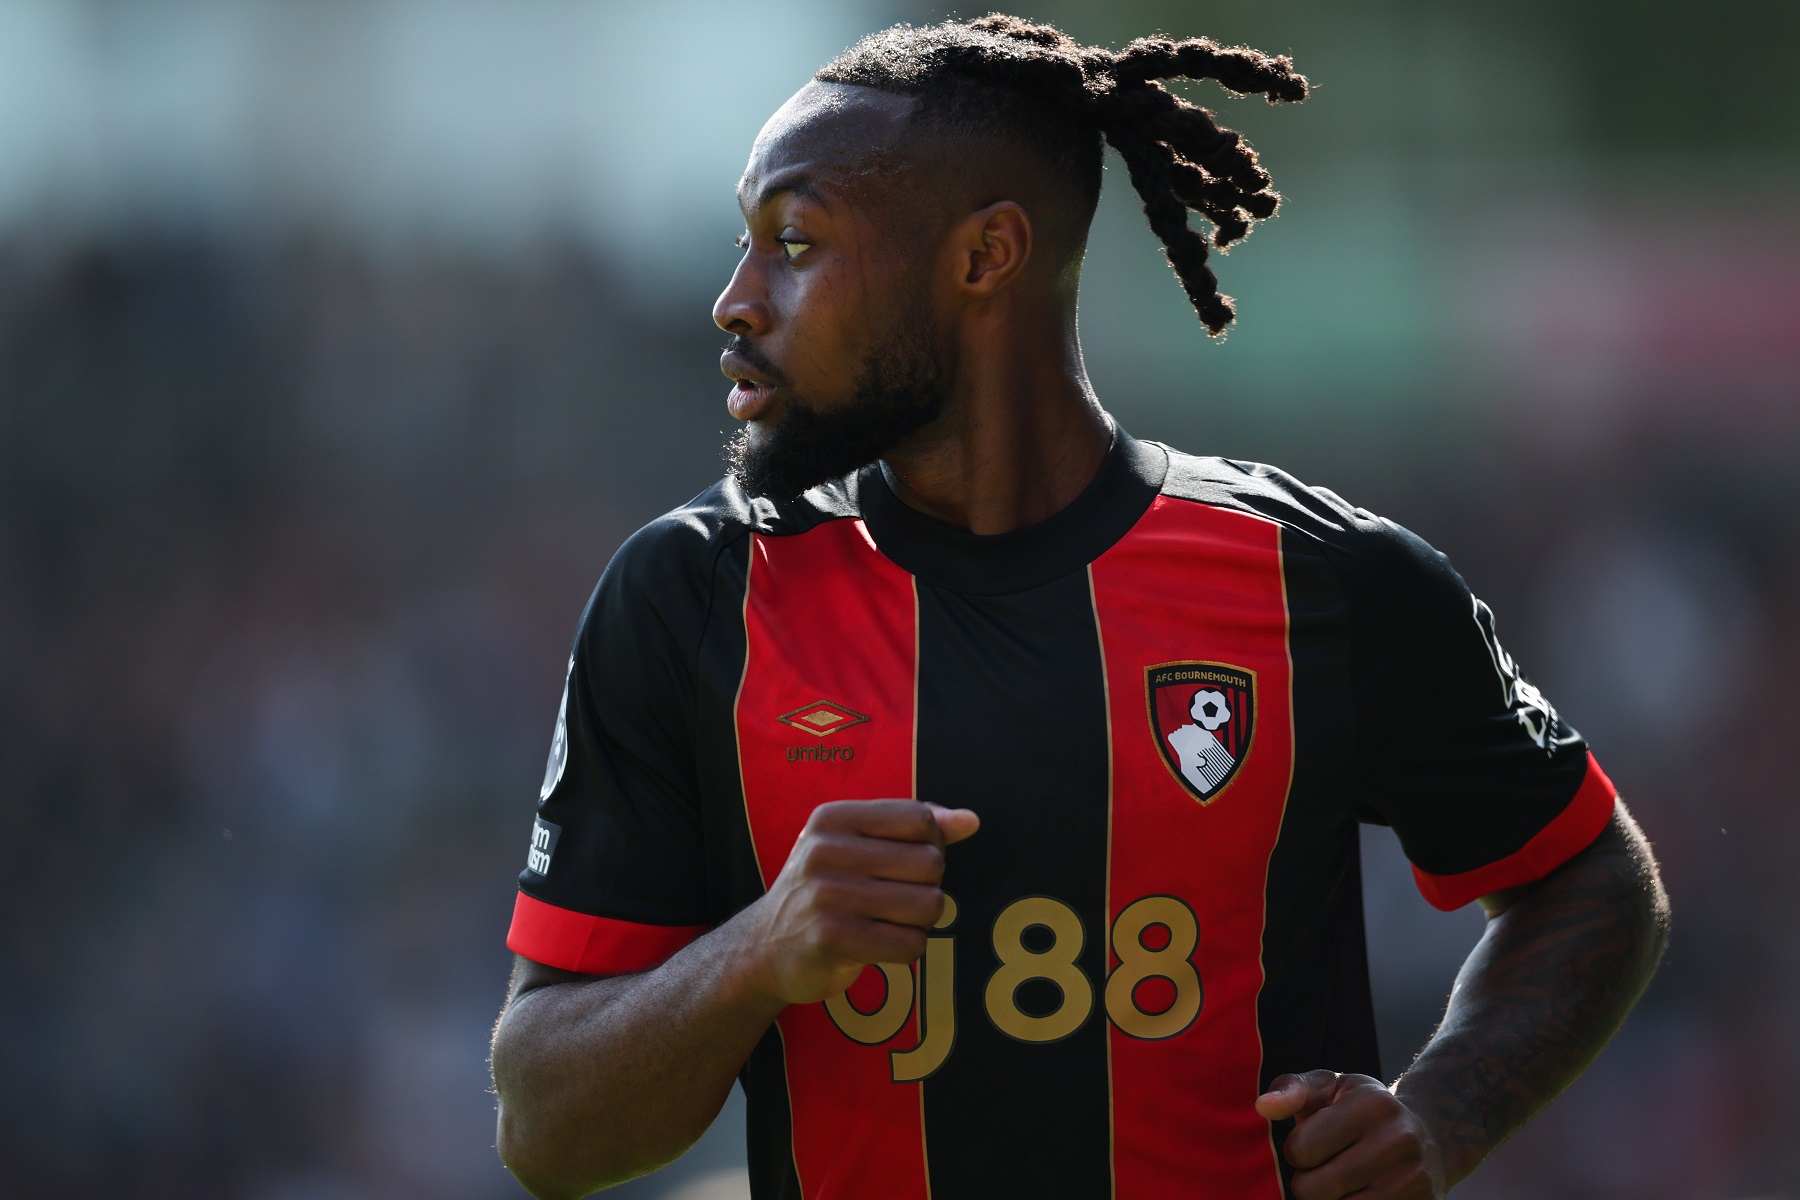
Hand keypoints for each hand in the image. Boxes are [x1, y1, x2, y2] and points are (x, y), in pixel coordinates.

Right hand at [747, 800, 977, 1006]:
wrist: (765, 947)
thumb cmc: (824, 889)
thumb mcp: (856, 844)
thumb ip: (914, 827)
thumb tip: (971, 820)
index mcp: (834, 818)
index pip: (920, 819)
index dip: (930, 845)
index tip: (905, 864)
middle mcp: (826, 851)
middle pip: (931, 863)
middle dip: (927, 886)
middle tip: (896, 899)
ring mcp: (827, 896)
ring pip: (928, 905)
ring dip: (920, 922)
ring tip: (890, 922)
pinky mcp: (833, 940)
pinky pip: (910, 944)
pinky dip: (907, 949)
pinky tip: (881, 946)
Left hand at [1255, 1071, 1447, 1199]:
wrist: (1430, 1137)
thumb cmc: (1363, 1110)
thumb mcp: (1330, 1087)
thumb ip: (1292, 1090)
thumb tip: (1263, 1106)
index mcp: (1372, 1105)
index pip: (1301, 1150)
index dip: (1296, 1151)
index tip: (1311, 1144)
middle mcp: (1398, 1142)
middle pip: (1313, 1190)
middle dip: (1307, 1182)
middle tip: (1324, 1168)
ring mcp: (1414, 1181)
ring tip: (1342, 1182)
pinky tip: (1360, 1194)